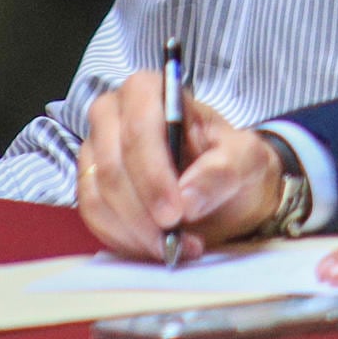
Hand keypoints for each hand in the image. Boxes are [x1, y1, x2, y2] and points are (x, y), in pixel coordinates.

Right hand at [77, 77, 282, 261]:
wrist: (227, 189)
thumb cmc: (233, 163)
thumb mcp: (247, 161)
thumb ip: (224, 171)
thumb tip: (187, 199)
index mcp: (152, 91)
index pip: (138, 127)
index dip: (153, 174)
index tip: (176, 213)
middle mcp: (114, 114)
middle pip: (112, 165)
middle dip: (143, 211)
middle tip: (174, 240)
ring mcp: (97, 150)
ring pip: (98, 195)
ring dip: (135, 231)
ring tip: (174, 248)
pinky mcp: (91, 185)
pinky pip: (93, 217)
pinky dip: (123, 239)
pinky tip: (156, 248)